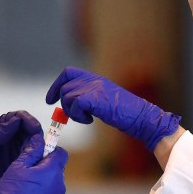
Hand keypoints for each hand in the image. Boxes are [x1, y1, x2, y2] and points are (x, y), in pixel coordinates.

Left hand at [0, 111, 42, 193]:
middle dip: (36, 135)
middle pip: (29, 131)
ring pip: (33, 145)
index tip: (33, 127)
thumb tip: (16, 120)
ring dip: (37, 148)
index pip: (19, 118)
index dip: (28, 120)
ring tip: (37, 154)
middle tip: (39, 143)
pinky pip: (30, 160)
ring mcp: (14, 152)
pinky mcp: (17, 166)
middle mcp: (9, 138)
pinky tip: (34, 164)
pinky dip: (35, 160)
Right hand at [0, 137, 67, 193]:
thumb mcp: (18, 166)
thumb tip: (39, 140)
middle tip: (27, 174)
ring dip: (44, 185)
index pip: (61, 153)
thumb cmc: (12, 193)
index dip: (50, 151)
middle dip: (45, 169)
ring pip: (53, 185)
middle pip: (57, 170)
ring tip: (26, 190)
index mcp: (52, 171)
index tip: (40, 153)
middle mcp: (60, 185)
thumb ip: (32, 151)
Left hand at [46, 67, 180, 151]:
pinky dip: (78, 115)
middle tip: (74, 116)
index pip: (68, 73)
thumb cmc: (126, 113)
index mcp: (96, 78)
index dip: (56, 86)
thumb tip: (70, 105)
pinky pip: (74, 105)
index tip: (50, 100)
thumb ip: (88, 98)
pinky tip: (90, 120)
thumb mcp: (104, 101)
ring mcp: (95, 88)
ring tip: (87, 118)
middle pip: (65, 87)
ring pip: (67, 97)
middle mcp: (94, 80)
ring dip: (73, 112)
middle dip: (64, 104)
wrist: (142, 117)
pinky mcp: (96, 98)